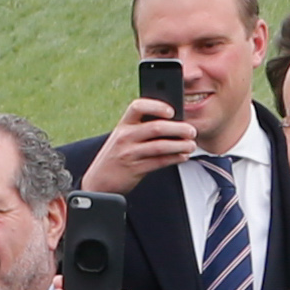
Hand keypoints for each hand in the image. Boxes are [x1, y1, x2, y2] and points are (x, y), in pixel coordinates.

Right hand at [79, 91, 194, 196]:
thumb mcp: (122, 138)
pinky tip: (182, 156)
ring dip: (179, 145)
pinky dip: (174, 158)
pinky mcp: (135, 169)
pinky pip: (159, 162)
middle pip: (155, 127)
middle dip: (178, 128)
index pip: (138, 106)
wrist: (97, 183)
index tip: (172, 111)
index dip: (156, 106)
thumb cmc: (115, 157)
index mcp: (123, 125)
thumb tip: (172, 123)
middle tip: (192, 131)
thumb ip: (141, 129)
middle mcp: (125, 137)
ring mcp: (129, 153)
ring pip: (160, 146)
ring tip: (191, 145)